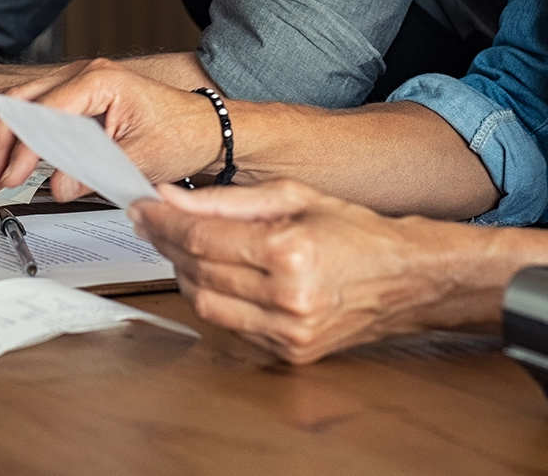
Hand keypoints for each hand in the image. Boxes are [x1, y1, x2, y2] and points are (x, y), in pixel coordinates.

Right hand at [0, 58, 220, 201]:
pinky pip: (31, 113)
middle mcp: (83, 75)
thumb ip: (96, 171)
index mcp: (99, 81)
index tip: (11, 177)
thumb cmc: (182, 134)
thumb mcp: (141, 158)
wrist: (204, 128)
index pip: (43, 112)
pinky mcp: (75, 101)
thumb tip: (57, 186)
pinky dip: (11, 136)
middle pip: (19, 102)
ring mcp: (76, 85)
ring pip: (18, 105)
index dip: (22, 148)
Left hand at [129, 180, 496, 362]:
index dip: (164, 221)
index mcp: (290, 250)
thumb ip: (227, 199)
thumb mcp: (294, 196)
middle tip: (153, 221)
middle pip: (198, 270)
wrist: (405, 279)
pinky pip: (230, 326)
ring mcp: (289, 331)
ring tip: (181, 246)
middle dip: (167, 243)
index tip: (143, 207)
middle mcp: (288, 297)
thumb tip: (173, 197)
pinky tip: (212, 275)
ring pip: (206, 304)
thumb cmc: (356, 231)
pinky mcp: (290, 352)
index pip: (203, 237)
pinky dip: (213, 299)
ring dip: (184, 274)